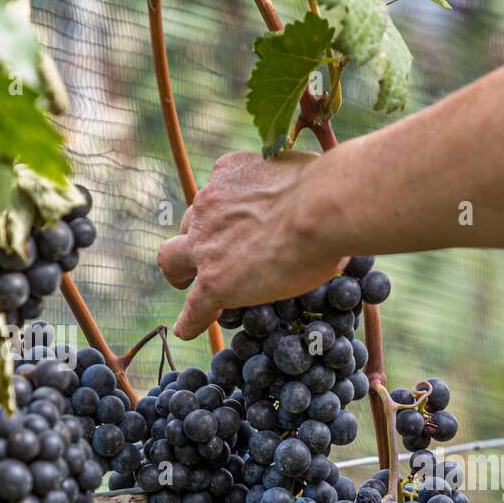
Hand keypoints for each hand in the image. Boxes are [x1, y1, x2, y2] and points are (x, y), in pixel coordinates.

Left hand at [155, 150, 344, 338]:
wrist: (321, 208)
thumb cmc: (327, 189)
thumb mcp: (303, 173)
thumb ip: (295, 186)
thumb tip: (319, 199)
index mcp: (232, 174)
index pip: (219, 195)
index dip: (225, 212)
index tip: (232, 225)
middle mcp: (211, 204)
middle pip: (190, 224)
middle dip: (194, 239)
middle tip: (207, 256)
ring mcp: (207, 244)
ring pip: (176, 259)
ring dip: (183, 272)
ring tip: (190, 288)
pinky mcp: (215, 281)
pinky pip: (195, 305)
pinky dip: (190, 319)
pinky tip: (186, 329)